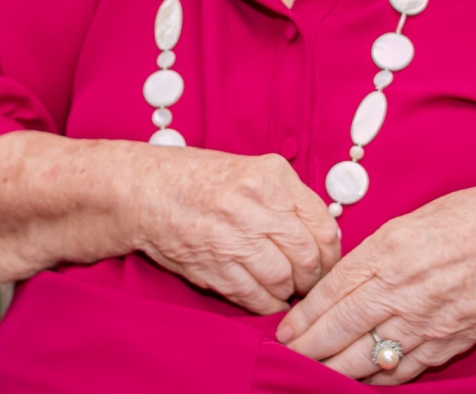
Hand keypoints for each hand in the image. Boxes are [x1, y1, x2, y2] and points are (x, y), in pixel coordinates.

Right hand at [128, 148, 341, 315]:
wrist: (145, 190)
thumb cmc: (199, 180)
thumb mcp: (251, 171)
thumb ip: (287, 199)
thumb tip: (323, 237)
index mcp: (272, 177)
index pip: (322, 224)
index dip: (330, 252)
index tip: (327, 261)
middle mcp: (255, 205)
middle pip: (307, 256)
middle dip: (313, 277)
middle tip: (308, 281)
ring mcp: (234, 238)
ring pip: (284, 280)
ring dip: (289, 292)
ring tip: (285, 289)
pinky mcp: (215, 268)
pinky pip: (256, 298)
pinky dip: (267, 304)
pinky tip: (266, 298)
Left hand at [277, 183, 475, 383]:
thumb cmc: (467, 220)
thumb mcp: (408, 222)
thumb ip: (371, 254)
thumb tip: (338, 281)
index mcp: (388, 252)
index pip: (331, 293)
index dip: (303, 317)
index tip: (283, 329)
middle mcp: (402, 291)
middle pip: (340, 331)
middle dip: (307, 348)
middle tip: (286, 355)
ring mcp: (425, 323)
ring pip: (365, 358)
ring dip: (333, 368)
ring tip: (313, 368)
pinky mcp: (446, 344)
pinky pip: (400, 370)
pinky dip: (375, 377)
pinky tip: (358, 375)